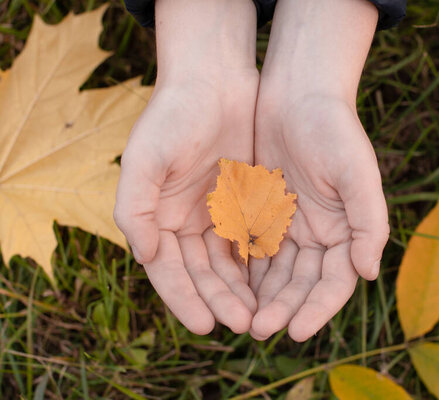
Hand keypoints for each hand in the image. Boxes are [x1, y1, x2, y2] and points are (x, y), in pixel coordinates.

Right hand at [113, 0, 258, 334]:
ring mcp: (215, 215)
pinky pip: (252, 242)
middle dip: (221, 300)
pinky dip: (260, 264)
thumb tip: (144, 256)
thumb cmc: (174, 115)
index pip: (168, 271)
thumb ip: (136, 208)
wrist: (214, 81)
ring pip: (229, 264)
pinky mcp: (243, 204)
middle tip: (245, 324)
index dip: (184, 300)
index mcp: (157, 218)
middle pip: (202, 274)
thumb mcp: (146, 157)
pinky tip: (275, 283)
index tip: (204, 326)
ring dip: (243, 290)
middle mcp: (185, 223)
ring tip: (262, 313)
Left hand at [247, 0, 386, 341]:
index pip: (335, 282)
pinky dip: (244, 271)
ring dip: (262, 297)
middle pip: (302, 284)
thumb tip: (369, 273)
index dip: (318, 309)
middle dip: (284, 308)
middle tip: (259, 329)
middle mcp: (320, 234)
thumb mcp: (357, 173)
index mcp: (347, 231)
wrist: (299, 92)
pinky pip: (253, 249)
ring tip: (242, 319)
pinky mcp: (264, 212)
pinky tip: (229, 288)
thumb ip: (368, 223)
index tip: (296, 332)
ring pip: (276, 273)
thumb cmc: (335, 129)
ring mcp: (291, 225)